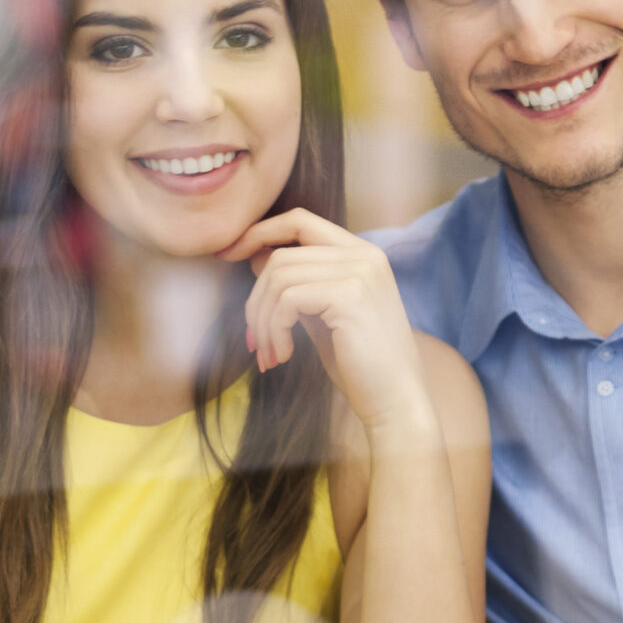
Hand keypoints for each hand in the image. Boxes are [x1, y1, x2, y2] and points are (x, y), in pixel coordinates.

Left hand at [219, 210, 432, 433]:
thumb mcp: (322, 315)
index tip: (227, 255)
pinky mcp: (350, 295)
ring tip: (269, 354)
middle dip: (255, 299)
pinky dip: (274, 330)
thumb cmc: (359, 364)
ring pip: (278, 276)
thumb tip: (254, 255)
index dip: (258, 232)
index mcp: (362, 254)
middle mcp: (365, 255)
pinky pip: (287, 300)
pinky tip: (284, 356)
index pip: (300, 221)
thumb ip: (297, 283)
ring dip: (262, 320)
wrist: (395, 401)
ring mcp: (360, 272)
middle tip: (253, 341)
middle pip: (281, 254)